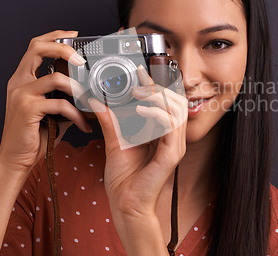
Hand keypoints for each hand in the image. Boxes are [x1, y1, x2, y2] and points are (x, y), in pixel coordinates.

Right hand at [0, 30, 92, 172]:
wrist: (15, 159)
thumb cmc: (34, 135)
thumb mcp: (50, 110)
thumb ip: (63, 96)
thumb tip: (88, 89)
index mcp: (22, 79)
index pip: (36, 46)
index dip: (55, 36)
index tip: (74, 35)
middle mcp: (18, 82)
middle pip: (37, 48)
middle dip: (63, 48)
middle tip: (82, 60)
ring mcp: (21, 94)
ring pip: (56, 78)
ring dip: (78, 90)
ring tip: (89, 103)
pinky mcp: (28, 109)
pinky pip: (60, 104)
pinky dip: (77, 115)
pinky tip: (84, 125)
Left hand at [89, 65, 187, 217]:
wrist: (125, 204)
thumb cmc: (124, 178)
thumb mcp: (114, 142)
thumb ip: (110, 121)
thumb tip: (98, 101)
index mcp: (162, 133)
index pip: (167, 102)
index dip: (156, 85)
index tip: (140, 72)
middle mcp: (172, 138)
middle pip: (178, 101)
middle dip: (159, 86)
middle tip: (139, 81)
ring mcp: (175, 146)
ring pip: (178, 109)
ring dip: (158, 96)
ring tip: (139, 93)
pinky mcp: (172, 155)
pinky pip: (172, 126)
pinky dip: (157, 113)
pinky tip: (140, 109)